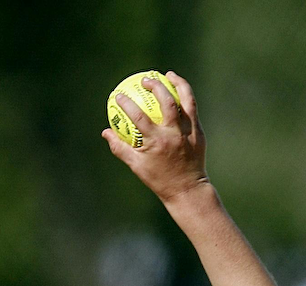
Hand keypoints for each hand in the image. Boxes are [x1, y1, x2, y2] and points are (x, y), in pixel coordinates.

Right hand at [101, 72, 207, 205]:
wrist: (188, 191)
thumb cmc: (160, 180)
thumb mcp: (137, 167)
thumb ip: (120, 148)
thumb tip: (106, 132)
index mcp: (157, 142)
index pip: (138, 117)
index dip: (127, 104)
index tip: (118, 96)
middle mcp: (174, 135)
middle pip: (165, 102)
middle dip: (154, 86)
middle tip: (145, 80)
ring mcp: (188, 134)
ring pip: (186, 101)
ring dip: (178, 84)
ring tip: (168, 75)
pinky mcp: (199, 134)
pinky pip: (193, 111)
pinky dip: (186, 98)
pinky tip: (179, 91)